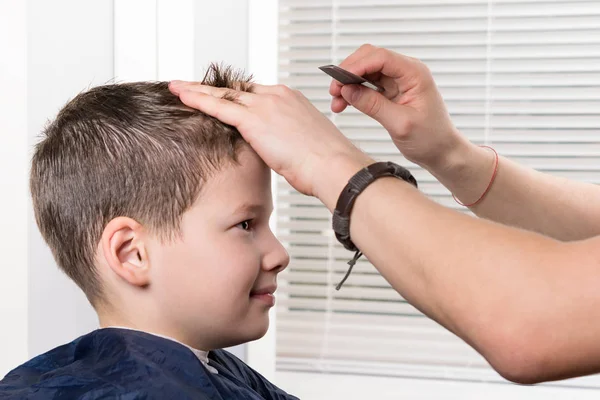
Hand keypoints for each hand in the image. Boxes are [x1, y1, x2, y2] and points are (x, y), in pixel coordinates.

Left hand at [169, 82, 372, 205]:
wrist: (333, 166)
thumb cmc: (325, 163)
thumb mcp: (305, 144)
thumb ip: (286, 140)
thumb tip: (278, 150)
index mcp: (291, 100)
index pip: (254, 93)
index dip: (233, 95)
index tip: (220, 96)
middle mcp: (277, 96)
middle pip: (235, 89)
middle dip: (211, 88)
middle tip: (191, 87)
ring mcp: (266, 105)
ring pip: (223, 94)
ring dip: (197, 90)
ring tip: (177, 88)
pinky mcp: (255, 120)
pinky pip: (218, 106)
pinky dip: (197, 99)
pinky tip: (182, 96)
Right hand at [330, 44, 467, 170]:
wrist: (441, 151)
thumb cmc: (430, 138)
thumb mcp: (400, 123)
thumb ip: (373, 105)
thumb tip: (348, 91)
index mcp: (415, 74)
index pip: (381, 58)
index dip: (357, 65)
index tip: (339, 80)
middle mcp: (406, 72)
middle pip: (370, 58)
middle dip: (349, 72)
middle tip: (334, 92)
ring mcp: (398, 80)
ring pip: (366, 70)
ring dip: (349, 83)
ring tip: (337, 102)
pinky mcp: (391, 91)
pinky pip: (368, 84)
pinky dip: (354, 91)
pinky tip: (345, 103)